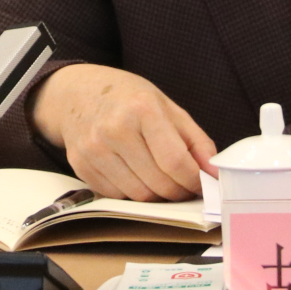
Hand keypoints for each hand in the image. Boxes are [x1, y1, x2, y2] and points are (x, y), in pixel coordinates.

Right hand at [28, 64, 218, 200]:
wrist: (75, 93)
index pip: (175, 161)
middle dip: (178, 192)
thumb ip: (195, 140)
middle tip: (184, 186)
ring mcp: (93, 149)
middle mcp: (114, 129)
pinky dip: (131, 192)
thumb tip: (214, 173)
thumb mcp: (166, 106)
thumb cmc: (126, 98)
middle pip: (158, 184)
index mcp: (141, 109)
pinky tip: (133, 174)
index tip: (202, 184)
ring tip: (159, 179)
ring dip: (155, 195)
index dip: (194, 180)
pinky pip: (117, 196)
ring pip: (138, 196)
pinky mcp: (80, 166)